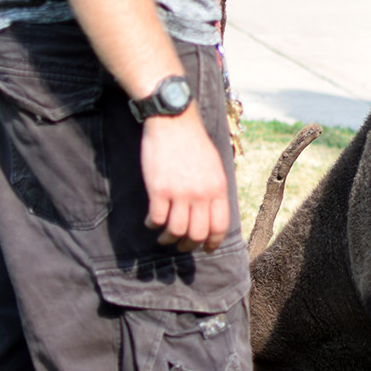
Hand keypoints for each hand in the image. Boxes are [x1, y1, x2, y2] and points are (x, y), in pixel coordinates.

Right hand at [141, 107, 232, 251]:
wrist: (174, 121)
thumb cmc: (193, 142)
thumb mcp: (214, 165)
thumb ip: (214, 189)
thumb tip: (213, 212)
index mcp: (218, 188)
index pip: (219, 226)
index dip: (213, 242)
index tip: (206, 249)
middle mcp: (201, 193)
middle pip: (197, 233)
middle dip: (189, 244)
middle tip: (181, 245)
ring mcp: (180, 192)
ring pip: (176, 231)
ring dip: (169, 239)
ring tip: (164, 237)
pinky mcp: (159, 189)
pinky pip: (156, 219)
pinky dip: (153, 225)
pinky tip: (151, 222)